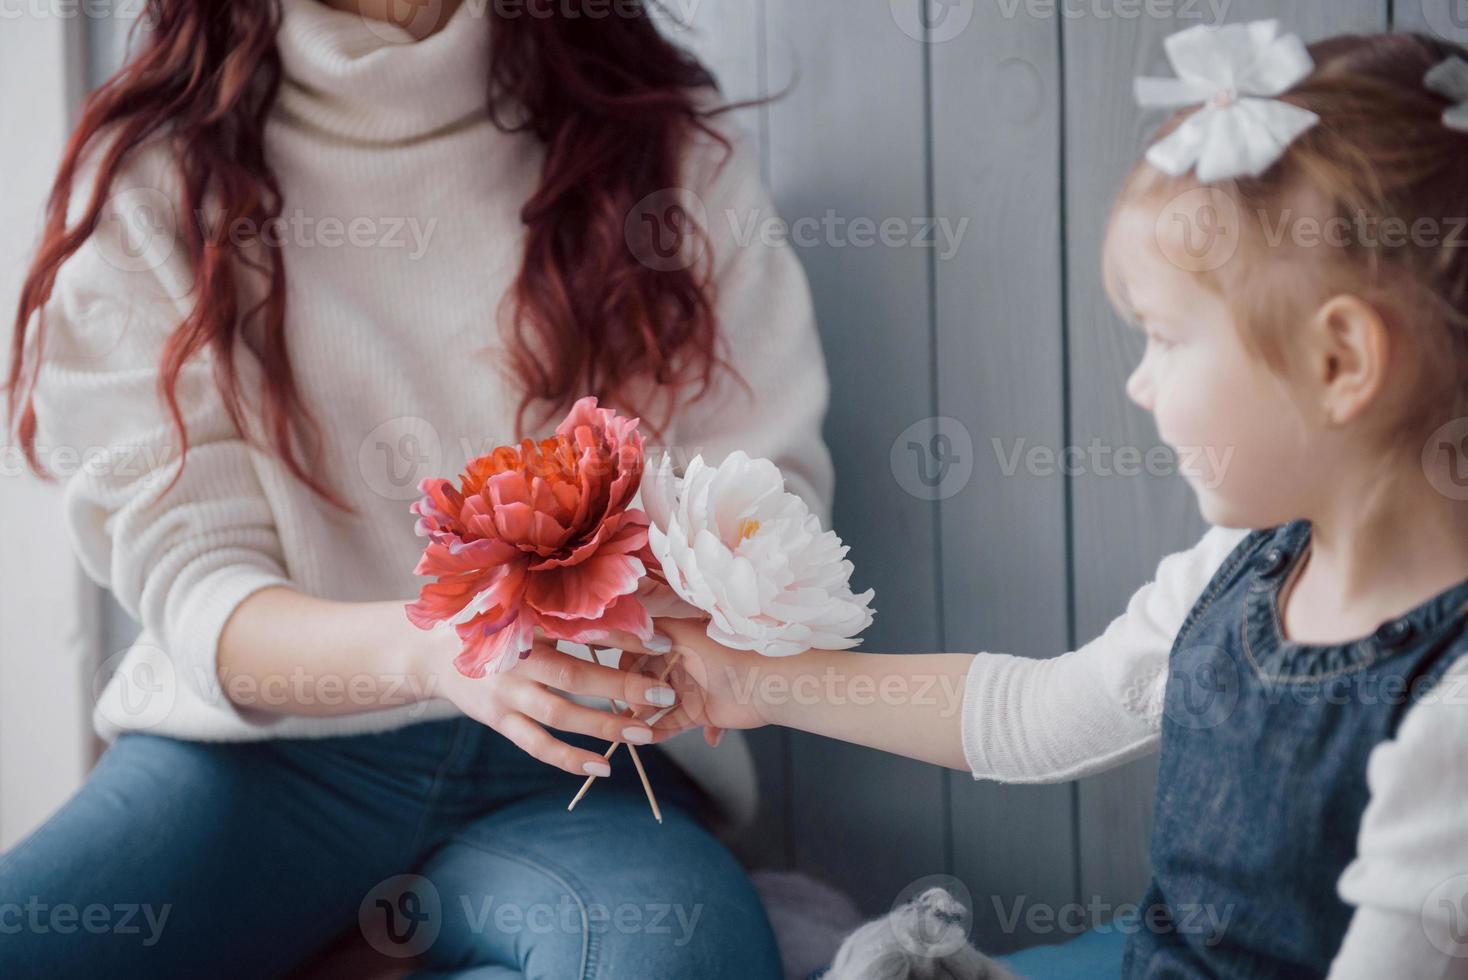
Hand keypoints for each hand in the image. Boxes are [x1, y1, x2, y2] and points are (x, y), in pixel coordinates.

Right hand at [408, 626, 686, 777]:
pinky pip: (537, 745)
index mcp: (526, 622)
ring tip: (646, 734)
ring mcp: (505, 693)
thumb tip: (628, 601)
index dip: (624, 634)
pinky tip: (603, 767)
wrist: (429, 649)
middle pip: (574, 675)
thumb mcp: (523, 604)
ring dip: (605, 726)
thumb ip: (563, 607)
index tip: (664, 639)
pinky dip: (569, 759)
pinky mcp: (499, 720)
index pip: (582, 628)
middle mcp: (516, 658)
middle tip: (664, 695)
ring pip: (560, 715)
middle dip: (623, 686)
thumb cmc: (493, 620)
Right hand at [620, 618, 791, 741]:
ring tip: (628, 726)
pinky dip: (657, 732)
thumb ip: (655, 630)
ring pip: (656, 705)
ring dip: (642, 715)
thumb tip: (622, 631)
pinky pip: (671, 725)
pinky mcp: (699, 714)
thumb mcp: (687, 634)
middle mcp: (681, 666)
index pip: (640, 652)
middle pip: (645, 681)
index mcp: (677, 642)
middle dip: (632, 693)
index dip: (626, 664)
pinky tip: (645, 736)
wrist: (768, 683)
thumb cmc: (729, 652)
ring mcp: (689, 691)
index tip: (615, 676)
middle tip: (627, 705)